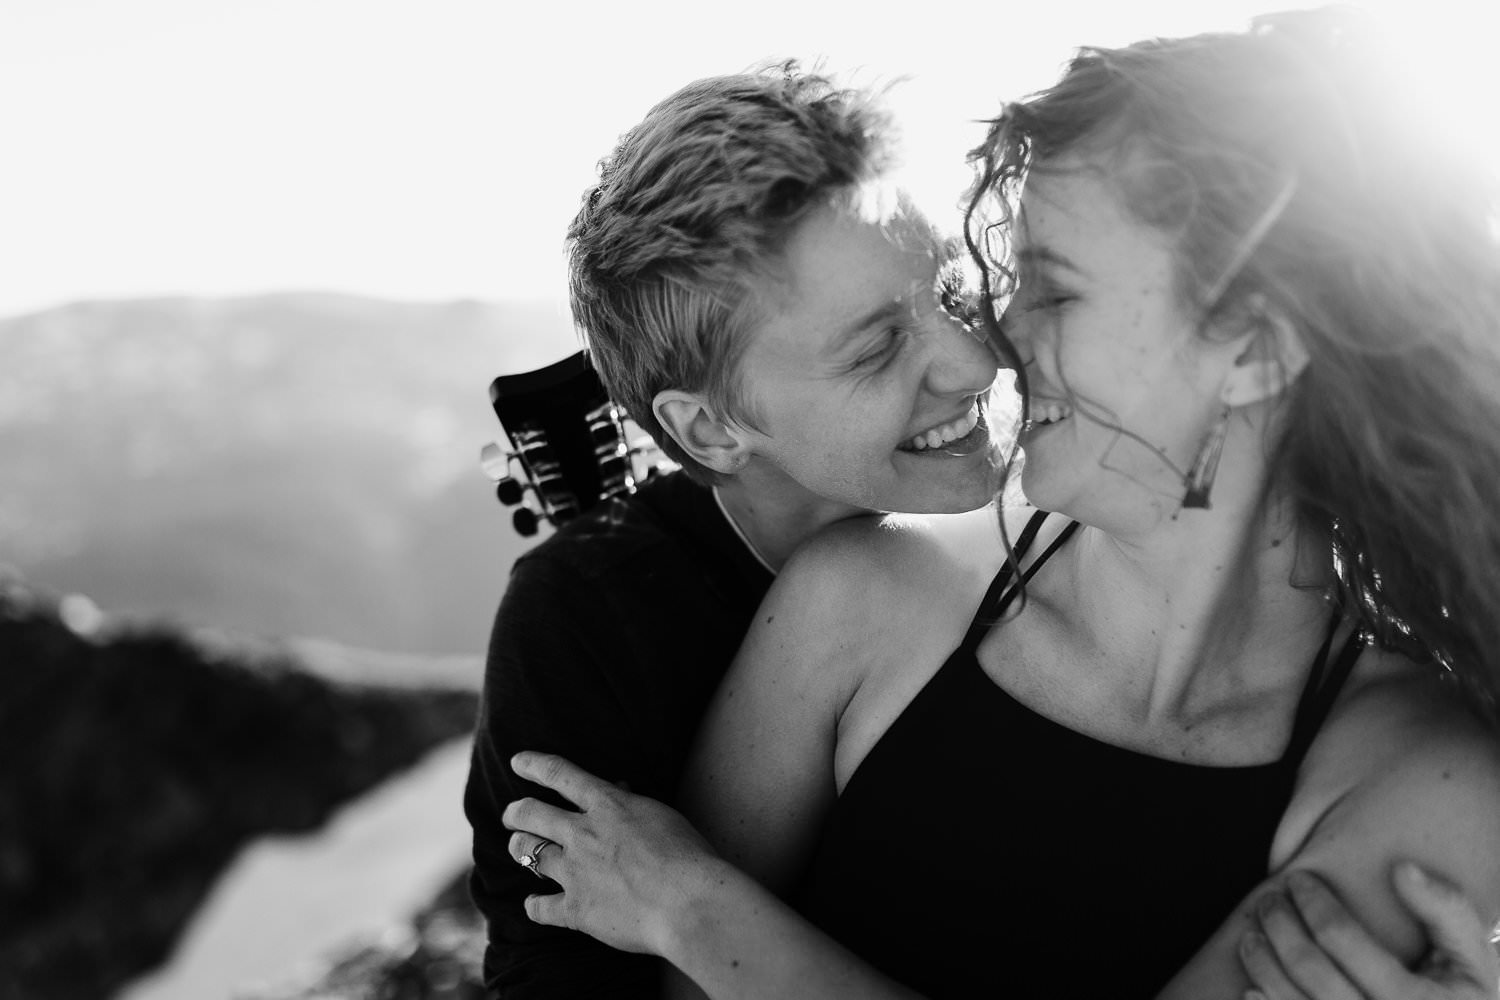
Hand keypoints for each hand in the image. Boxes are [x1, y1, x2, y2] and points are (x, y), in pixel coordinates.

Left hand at [503, 751, 724, 956]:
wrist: (686, 902)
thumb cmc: (687, 855)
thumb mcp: (660, 815)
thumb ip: (631, 803)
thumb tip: (617, 789)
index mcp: (607, 805)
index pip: (561, 774)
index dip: (534, 764)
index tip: (517, 761)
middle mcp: (582, 834)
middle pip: (531, 813)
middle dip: (515, 812)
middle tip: (511, 815)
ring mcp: (574, 872)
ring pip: (527, 851)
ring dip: (519, 848)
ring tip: (518, 849)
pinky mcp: (575, 910)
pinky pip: (539, 907)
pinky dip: (534, 906)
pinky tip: (534, 905)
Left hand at [1239, 863, 1498, 999]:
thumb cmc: (1463, 996)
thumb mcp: (1472, 956)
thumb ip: (1445, 908)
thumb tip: (1400, 869)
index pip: (1341, 939)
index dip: (1312, 902)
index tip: (1297, 879)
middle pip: (1309, 970)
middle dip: (1279, 927)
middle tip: (1268, 901)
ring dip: (1261, 964)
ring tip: (1252, 934)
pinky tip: (1252, 987)